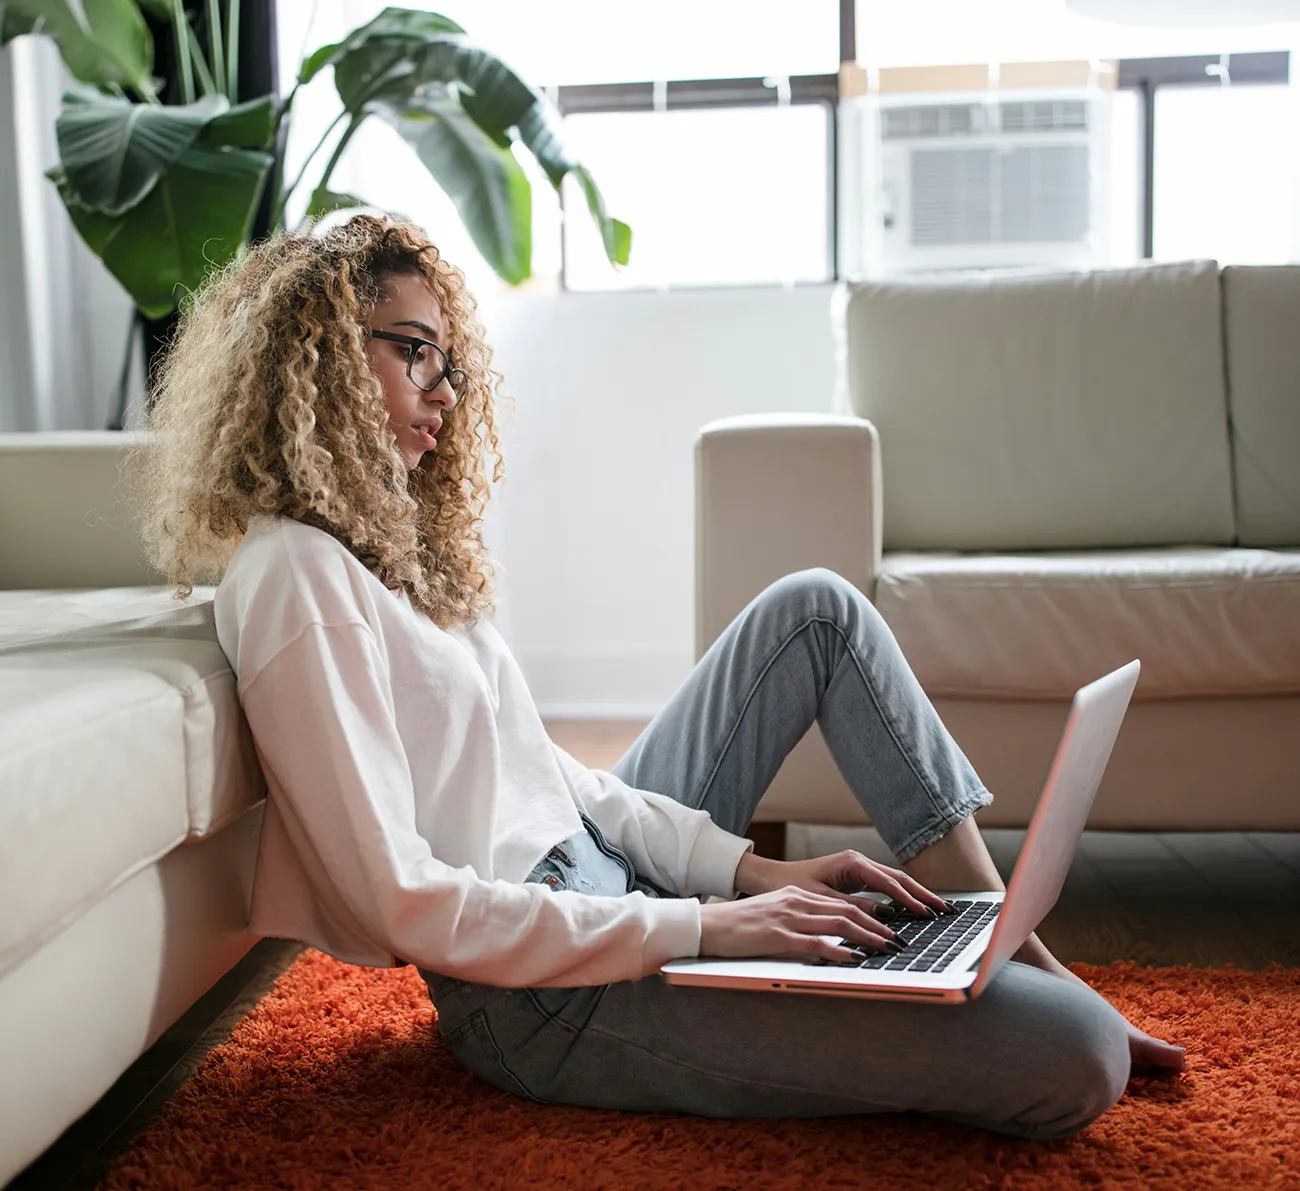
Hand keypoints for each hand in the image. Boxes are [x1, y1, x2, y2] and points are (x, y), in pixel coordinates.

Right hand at [699, 885, 903, 962]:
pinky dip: (839, 950)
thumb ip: (798, 921)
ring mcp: (788, 918)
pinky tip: (854, 958)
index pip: (841, 903)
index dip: (869, 915)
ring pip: (838, 924)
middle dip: (877, 926)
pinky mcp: (777, 936)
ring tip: (886, 948)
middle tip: (898, 940)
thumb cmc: (737, 925)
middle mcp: (796, 902)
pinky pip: (815, 943)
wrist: (707, 925)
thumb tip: (825, 938)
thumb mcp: (772, 915)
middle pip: (846, 911)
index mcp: (796, 895)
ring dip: (867, 937)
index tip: (888, 928)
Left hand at [734, 850, 950, 918]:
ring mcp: (859, 868)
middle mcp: (859, 862)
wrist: (771, 878)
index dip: (910, 900)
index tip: (927, 914)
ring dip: (916, 895)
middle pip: (899, 878)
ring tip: (938, 910)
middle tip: (945, 910)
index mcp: (852, 863)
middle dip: (923, 894)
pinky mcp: (856, 877)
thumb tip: (885, 917)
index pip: (889, 883)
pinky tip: (914, 909)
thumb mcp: (822, 900)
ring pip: (894, 882)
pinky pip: (885, 887)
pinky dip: (901, 897)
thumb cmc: (791, 886)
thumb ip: (853, 908)